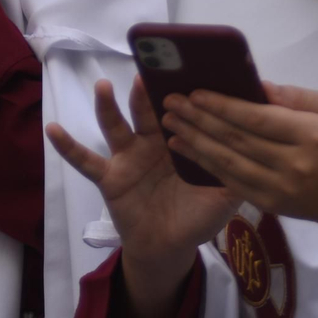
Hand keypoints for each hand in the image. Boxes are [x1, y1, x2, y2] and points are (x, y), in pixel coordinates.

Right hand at [48, 78, 238, 290]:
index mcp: (181, 140)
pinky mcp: (110, 177)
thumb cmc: (197, 216)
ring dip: (109, 106)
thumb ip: (240, 172)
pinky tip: (53, 129)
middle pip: (148, 110)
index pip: (182, 111)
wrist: (170, 249)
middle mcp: (153, 142)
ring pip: (117, 126)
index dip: (185, 94)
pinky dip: (68, 146)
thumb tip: (264, 149)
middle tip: (148, 68)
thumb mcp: (225, 195)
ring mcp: (129, 157)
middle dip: (148, 91)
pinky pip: (85, 160)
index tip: (190, 69)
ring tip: (105, 86)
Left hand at [163, 82, 317, 284]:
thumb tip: (257, 85)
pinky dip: (205, 165)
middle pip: (237, 139)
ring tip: (170, 124)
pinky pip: (231, 182)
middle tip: (171, 102)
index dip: (223, 106)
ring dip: (195, 142)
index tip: (195, 92)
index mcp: (310, 135)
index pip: (258, 119)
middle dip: (199, 119)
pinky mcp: (268, 204)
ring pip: (228, 162)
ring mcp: (278, 188)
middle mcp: (292, 164)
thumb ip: (295, 97)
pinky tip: (186, 150)